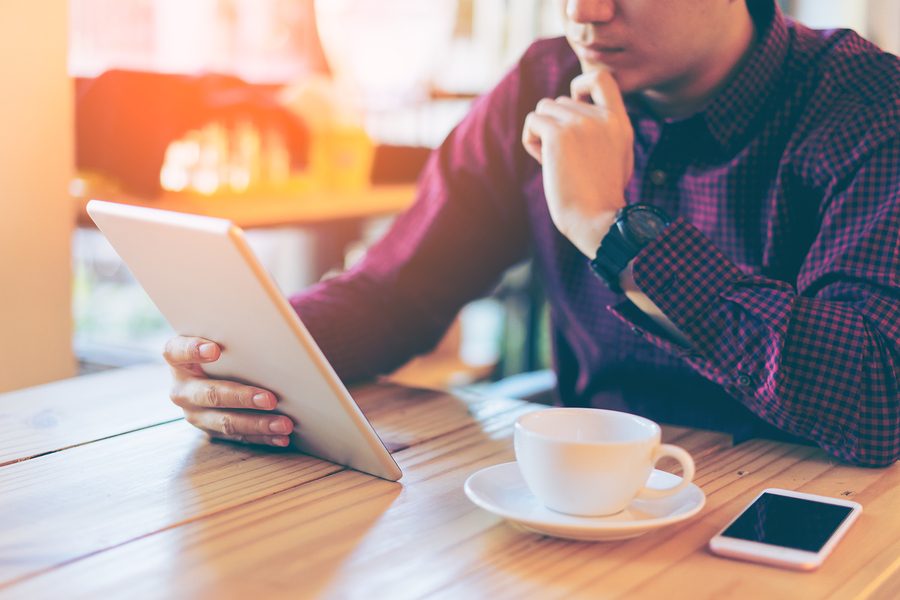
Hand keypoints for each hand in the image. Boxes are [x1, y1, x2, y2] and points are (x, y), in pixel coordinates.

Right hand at [163, 335, 293, 446]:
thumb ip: (232, 333)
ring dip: (257, 423)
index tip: (215, 350)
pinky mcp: (210, 430)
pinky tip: (281, 436)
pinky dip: (262, 436)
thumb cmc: (224, 346)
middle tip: (270, 399)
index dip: (194, 350)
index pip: (177, 351)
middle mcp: (181, 388)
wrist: (215, 369)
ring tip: (284, 424)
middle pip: (209, 394)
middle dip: (241, 397)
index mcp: (177, 358)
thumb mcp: (221, 336)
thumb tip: (268, 328)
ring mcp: (194, 412)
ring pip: (225, 421)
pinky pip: (237, 437)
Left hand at [522, 68, 633, 256]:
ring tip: (554, 162)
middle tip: (563, 159)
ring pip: (544, 109)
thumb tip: (578, 113)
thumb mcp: (617, 158)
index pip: (601, 78)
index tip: (574, 105)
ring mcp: (581, 123)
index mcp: (620, 122)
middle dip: (555, 127)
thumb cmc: (602, 200)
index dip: (581, 84)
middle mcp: (602, 118)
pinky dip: (531, 141)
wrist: (597, 221)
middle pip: (560, 100)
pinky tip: (544, 163)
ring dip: (542, 133)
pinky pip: (532, 121)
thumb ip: (605, 133)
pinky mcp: (559, 134)